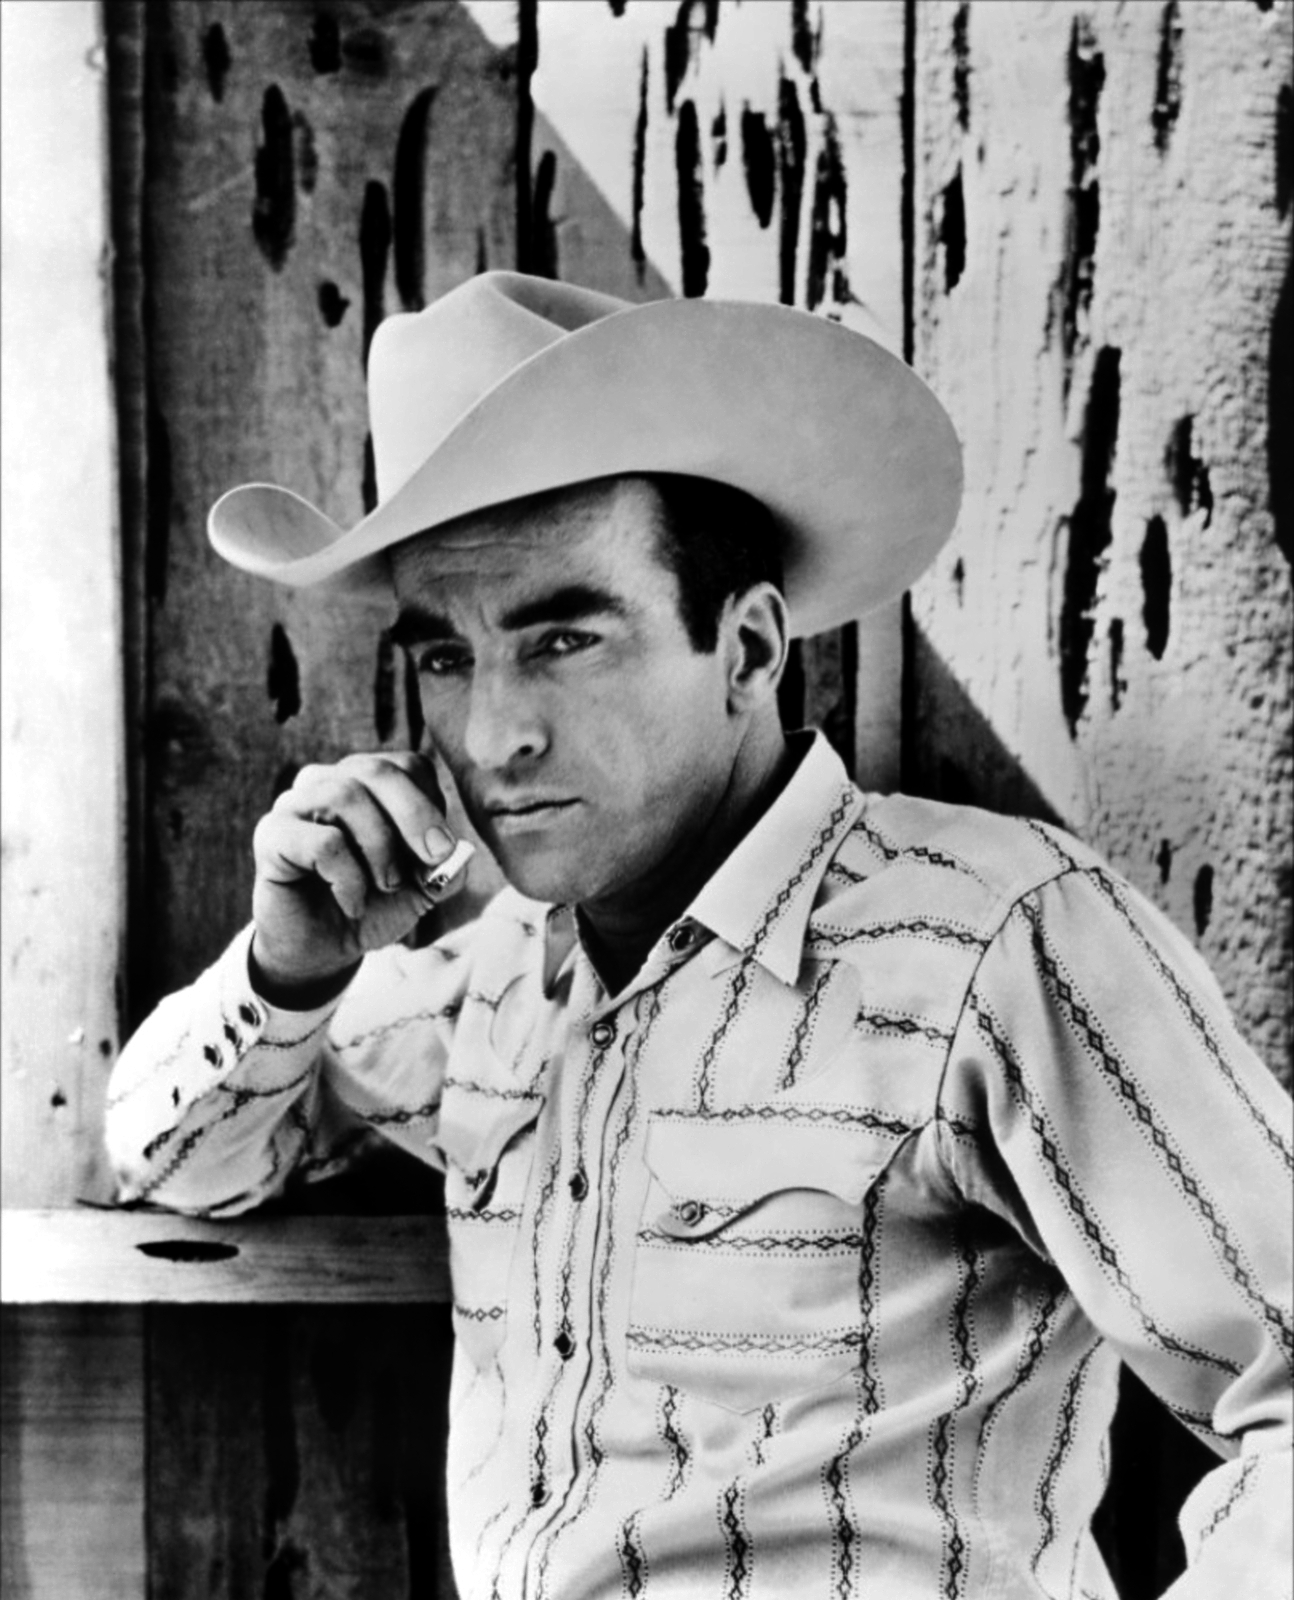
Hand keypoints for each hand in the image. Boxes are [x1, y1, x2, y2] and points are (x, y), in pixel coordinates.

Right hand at [249, 751, 470, 1000]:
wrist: (321, 949)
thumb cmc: (372, 906)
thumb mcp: (422, 889)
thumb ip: (445, 868)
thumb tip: (458, 853)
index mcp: (366, 782)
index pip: (407, 765)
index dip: (431, 806)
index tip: (442, 853)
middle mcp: (328, 781)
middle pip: (377, 772)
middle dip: (415, 817)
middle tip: (433, 860)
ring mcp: (294, 804)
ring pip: (346, 797)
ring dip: (380, 848)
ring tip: (386, 886)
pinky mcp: (271, 835)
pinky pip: (322, 841)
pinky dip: (349, 877)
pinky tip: (352, 902)